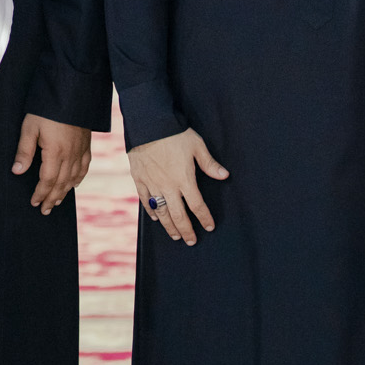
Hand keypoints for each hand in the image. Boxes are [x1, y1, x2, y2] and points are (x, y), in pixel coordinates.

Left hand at [12, 114, 92, 214]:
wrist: (72, 91)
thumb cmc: (46, 108)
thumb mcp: (30, 127)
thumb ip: (24, 150)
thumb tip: (17, 171)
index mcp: (55, 152)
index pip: (47, 180)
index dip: (40, 194)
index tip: (34, 203)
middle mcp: (70, 154)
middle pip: (61, 183)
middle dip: (52, 198)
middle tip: (44, 210)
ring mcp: (80, 150)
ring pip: (73, 178)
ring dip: (64, 192)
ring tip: (56, 202)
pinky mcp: (86, 144)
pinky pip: (84, 167)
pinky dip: (79, 179)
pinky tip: (74, 184)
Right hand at [127, 128, 228, 244]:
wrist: (148, 124)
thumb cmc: (175, 133)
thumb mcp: (197, 146)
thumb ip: (210, 164)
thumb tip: (224, 176)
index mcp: (184, 179)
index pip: (197, 205)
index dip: (204, 218)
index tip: (209, 227)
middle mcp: (168, 186)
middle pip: (179, 215)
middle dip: (186, 230)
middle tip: (191, 241)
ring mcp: (152, 184)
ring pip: (162, 212)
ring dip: (169, 226)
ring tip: (175, 236)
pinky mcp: (139, 179)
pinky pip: (145, 200)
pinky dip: (151, 211)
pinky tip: (155, 218)